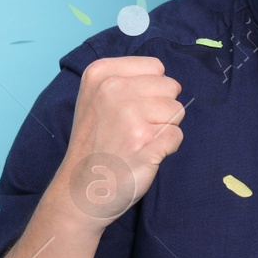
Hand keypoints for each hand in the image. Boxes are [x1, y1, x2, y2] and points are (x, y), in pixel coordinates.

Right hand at [57, 55, 184, 231]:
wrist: (80, 190)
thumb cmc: (95, 143)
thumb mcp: (95, 98)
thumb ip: (127, 81)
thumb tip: (166, 80)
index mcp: (101, 73)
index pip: (155, 67)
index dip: (151, 89)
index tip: (128, 108)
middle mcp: (113, 90)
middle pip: (170, 86)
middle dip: (160, 108)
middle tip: (133, 128)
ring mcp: (129, 116)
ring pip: (177, 110)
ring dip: (163, 128)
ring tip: (136, 141)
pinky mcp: (145, 143)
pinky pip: (177, 136)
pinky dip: (166, 148)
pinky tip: (143, 155)